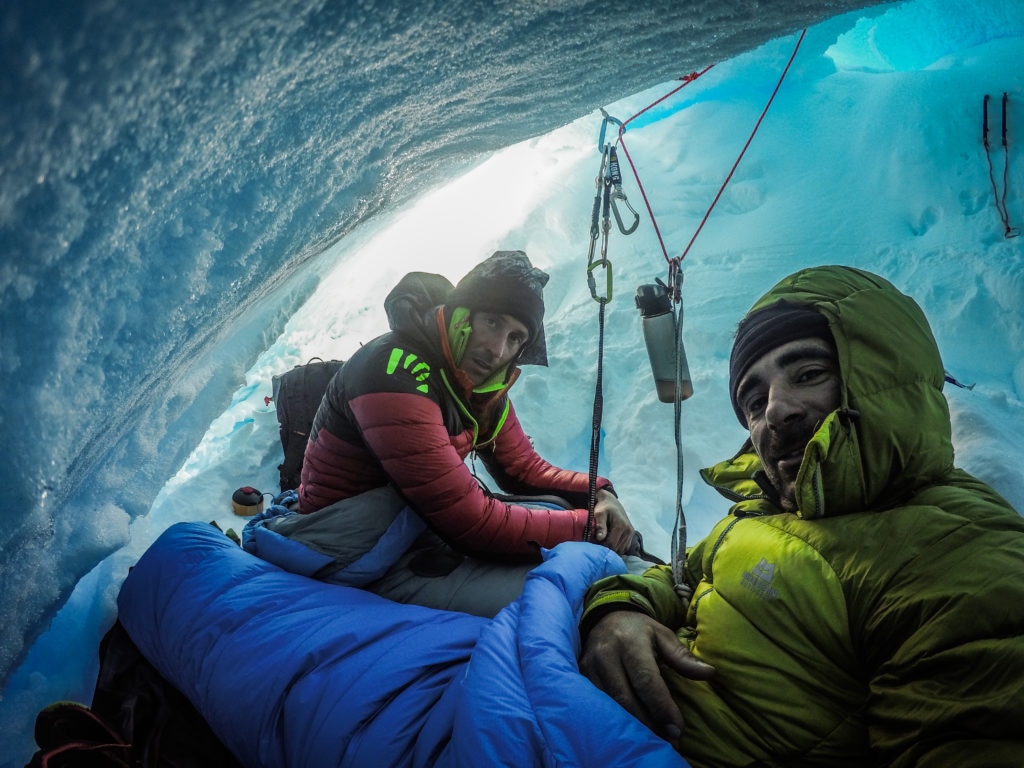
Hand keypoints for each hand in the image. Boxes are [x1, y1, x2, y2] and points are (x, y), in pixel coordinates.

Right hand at [579, 610, 713, 742]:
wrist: (604, 618)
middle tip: (669, 740)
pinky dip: (616, 720)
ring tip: (654, 739)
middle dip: (649, 723)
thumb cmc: (638, 630)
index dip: (662, 707)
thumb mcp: (663, 636)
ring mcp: (590, 666)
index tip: (677, 728)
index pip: (646, 680)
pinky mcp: (581, 676)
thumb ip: (682, 657)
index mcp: (629, 642)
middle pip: (626, 699)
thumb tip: (709, 673)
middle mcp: (606, 654)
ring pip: (610, 706)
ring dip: (633, 726)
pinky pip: (598, 705)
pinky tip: (632, 730)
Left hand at [591, 489, 635, 553]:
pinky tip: (609, 543)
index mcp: (621, 526)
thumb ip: (600, 525)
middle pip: (616, 548)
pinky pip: (624, 547)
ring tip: (603, 542)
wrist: (611, 502)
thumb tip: (600, 538)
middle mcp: (628, 531)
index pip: (611, 544)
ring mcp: (631, 534)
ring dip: (611, 549)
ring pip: (621, 550)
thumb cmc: (603, 508)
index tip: (593, 544)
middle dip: (606, 548)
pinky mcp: (631, 535)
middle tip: (597, 544)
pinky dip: (617, 548)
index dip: (601, 547)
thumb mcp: (599, 514)